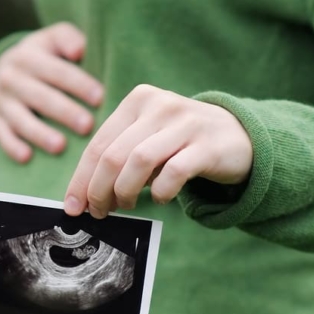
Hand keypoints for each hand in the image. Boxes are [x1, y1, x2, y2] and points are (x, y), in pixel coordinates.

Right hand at [0, 22, 104, 162]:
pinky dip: (12, 146)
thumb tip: (78, 51)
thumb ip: (69, 39)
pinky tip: (27, 158)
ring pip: (20, 119)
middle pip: (40, 97)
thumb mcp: (54, 38)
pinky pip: (1, 135)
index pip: (57, 71)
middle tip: (87, 126)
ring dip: (40, 133)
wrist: (5, 68)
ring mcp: (0, 100)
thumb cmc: (45, 55)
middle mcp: (10, 77)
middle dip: (64, 112)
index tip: (100, 98)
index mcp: (27, 55)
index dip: (79, 84)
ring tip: (61, 147)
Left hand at [64, 84, 252, 218]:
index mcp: (138, 100)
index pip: (99, 143)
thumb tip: (85, 195)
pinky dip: (161, 191)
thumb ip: (119, 158)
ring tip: (127, 205)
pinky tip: (161, 199)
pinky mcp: (207, 145)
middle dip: (99, 190)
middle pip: (114, 154)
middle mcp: (160, 106)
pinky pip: (174, 172)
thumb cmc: (182, 144)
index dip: (82, 178)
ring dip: (125, 191)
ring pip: (139, 161)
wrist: (240, 136)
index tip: (74, 206)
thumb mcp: (148, 139)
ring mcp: (185, 123)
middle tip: (99, 212)